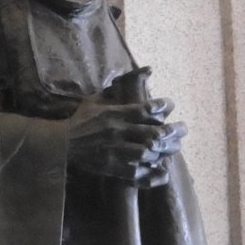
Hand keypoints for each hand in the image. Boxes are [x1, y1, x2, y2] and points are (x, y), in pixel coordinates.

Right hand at [66, 93, 185, 186]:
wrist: (61, 145)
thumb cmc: (79, 120)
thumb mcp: (95, 99)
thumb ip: (116, 88)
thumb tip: (145, 70)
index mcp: (114, 115)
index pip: (144, 109)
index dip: (162, 106)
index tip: (170, 105)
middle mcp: (118, 133)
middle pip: (152, 133)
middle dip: (172, 132)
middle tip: (183, 130)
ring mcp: (115, 152)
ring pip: (148, 153)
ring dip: (164, 151)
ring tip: (175, 148)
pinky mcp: (112, 169)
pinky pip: (136, 174)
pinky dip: (150, 174)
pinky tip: (161, 170)